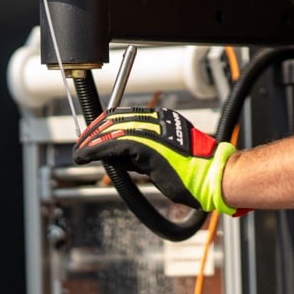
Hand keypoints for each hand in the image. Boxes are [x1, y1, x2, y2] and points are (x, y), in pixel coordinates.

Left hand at [73, 107, 243, 215]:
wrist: (213, 177)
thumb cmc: (196, 175)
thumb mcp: (167, 159)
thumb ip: (143, 155)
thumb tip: (119, 158)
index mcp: (166, 121)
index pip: (127, 116)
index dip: (106, 124)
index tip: (93, 135)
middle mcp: (158, 121)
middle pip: (117, 119)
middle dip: (96, 131)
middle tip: (82, 143)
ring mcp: (154, 132)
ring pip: (114, 130)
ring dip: (92, 141)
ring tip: (80, 151)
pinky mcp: (148, 146)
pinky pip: (115, 145)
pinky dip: (96, 150)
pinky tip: (85, 156)